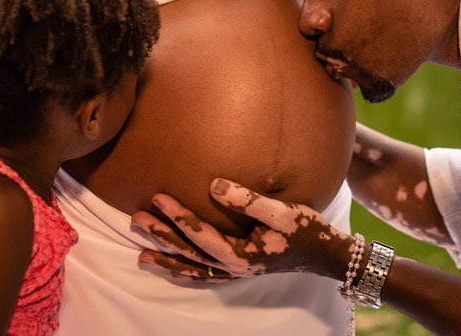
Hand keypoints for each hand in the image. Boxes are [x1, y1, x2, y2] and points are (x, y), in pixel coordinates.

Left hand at [132, 178, 352, 281]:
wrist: (323, 253)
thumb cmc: (305, 229)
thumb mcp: (280, 210)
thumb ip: (247, 199)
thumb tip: (214, 185)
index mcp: (240, 255)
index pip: (200, 235)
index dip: (178, 216)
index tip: (159, 198)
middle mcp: (233, 268)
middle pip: (189, 253)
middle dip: (162, 235)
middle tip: (137, 218)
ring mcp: (235, 272)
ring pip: (192, 267)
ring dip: (167, 258)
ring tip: (140, 253)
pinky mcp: (239, 270)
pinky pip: (204, 274)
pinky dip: (185, 272)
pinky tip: (173, 268)